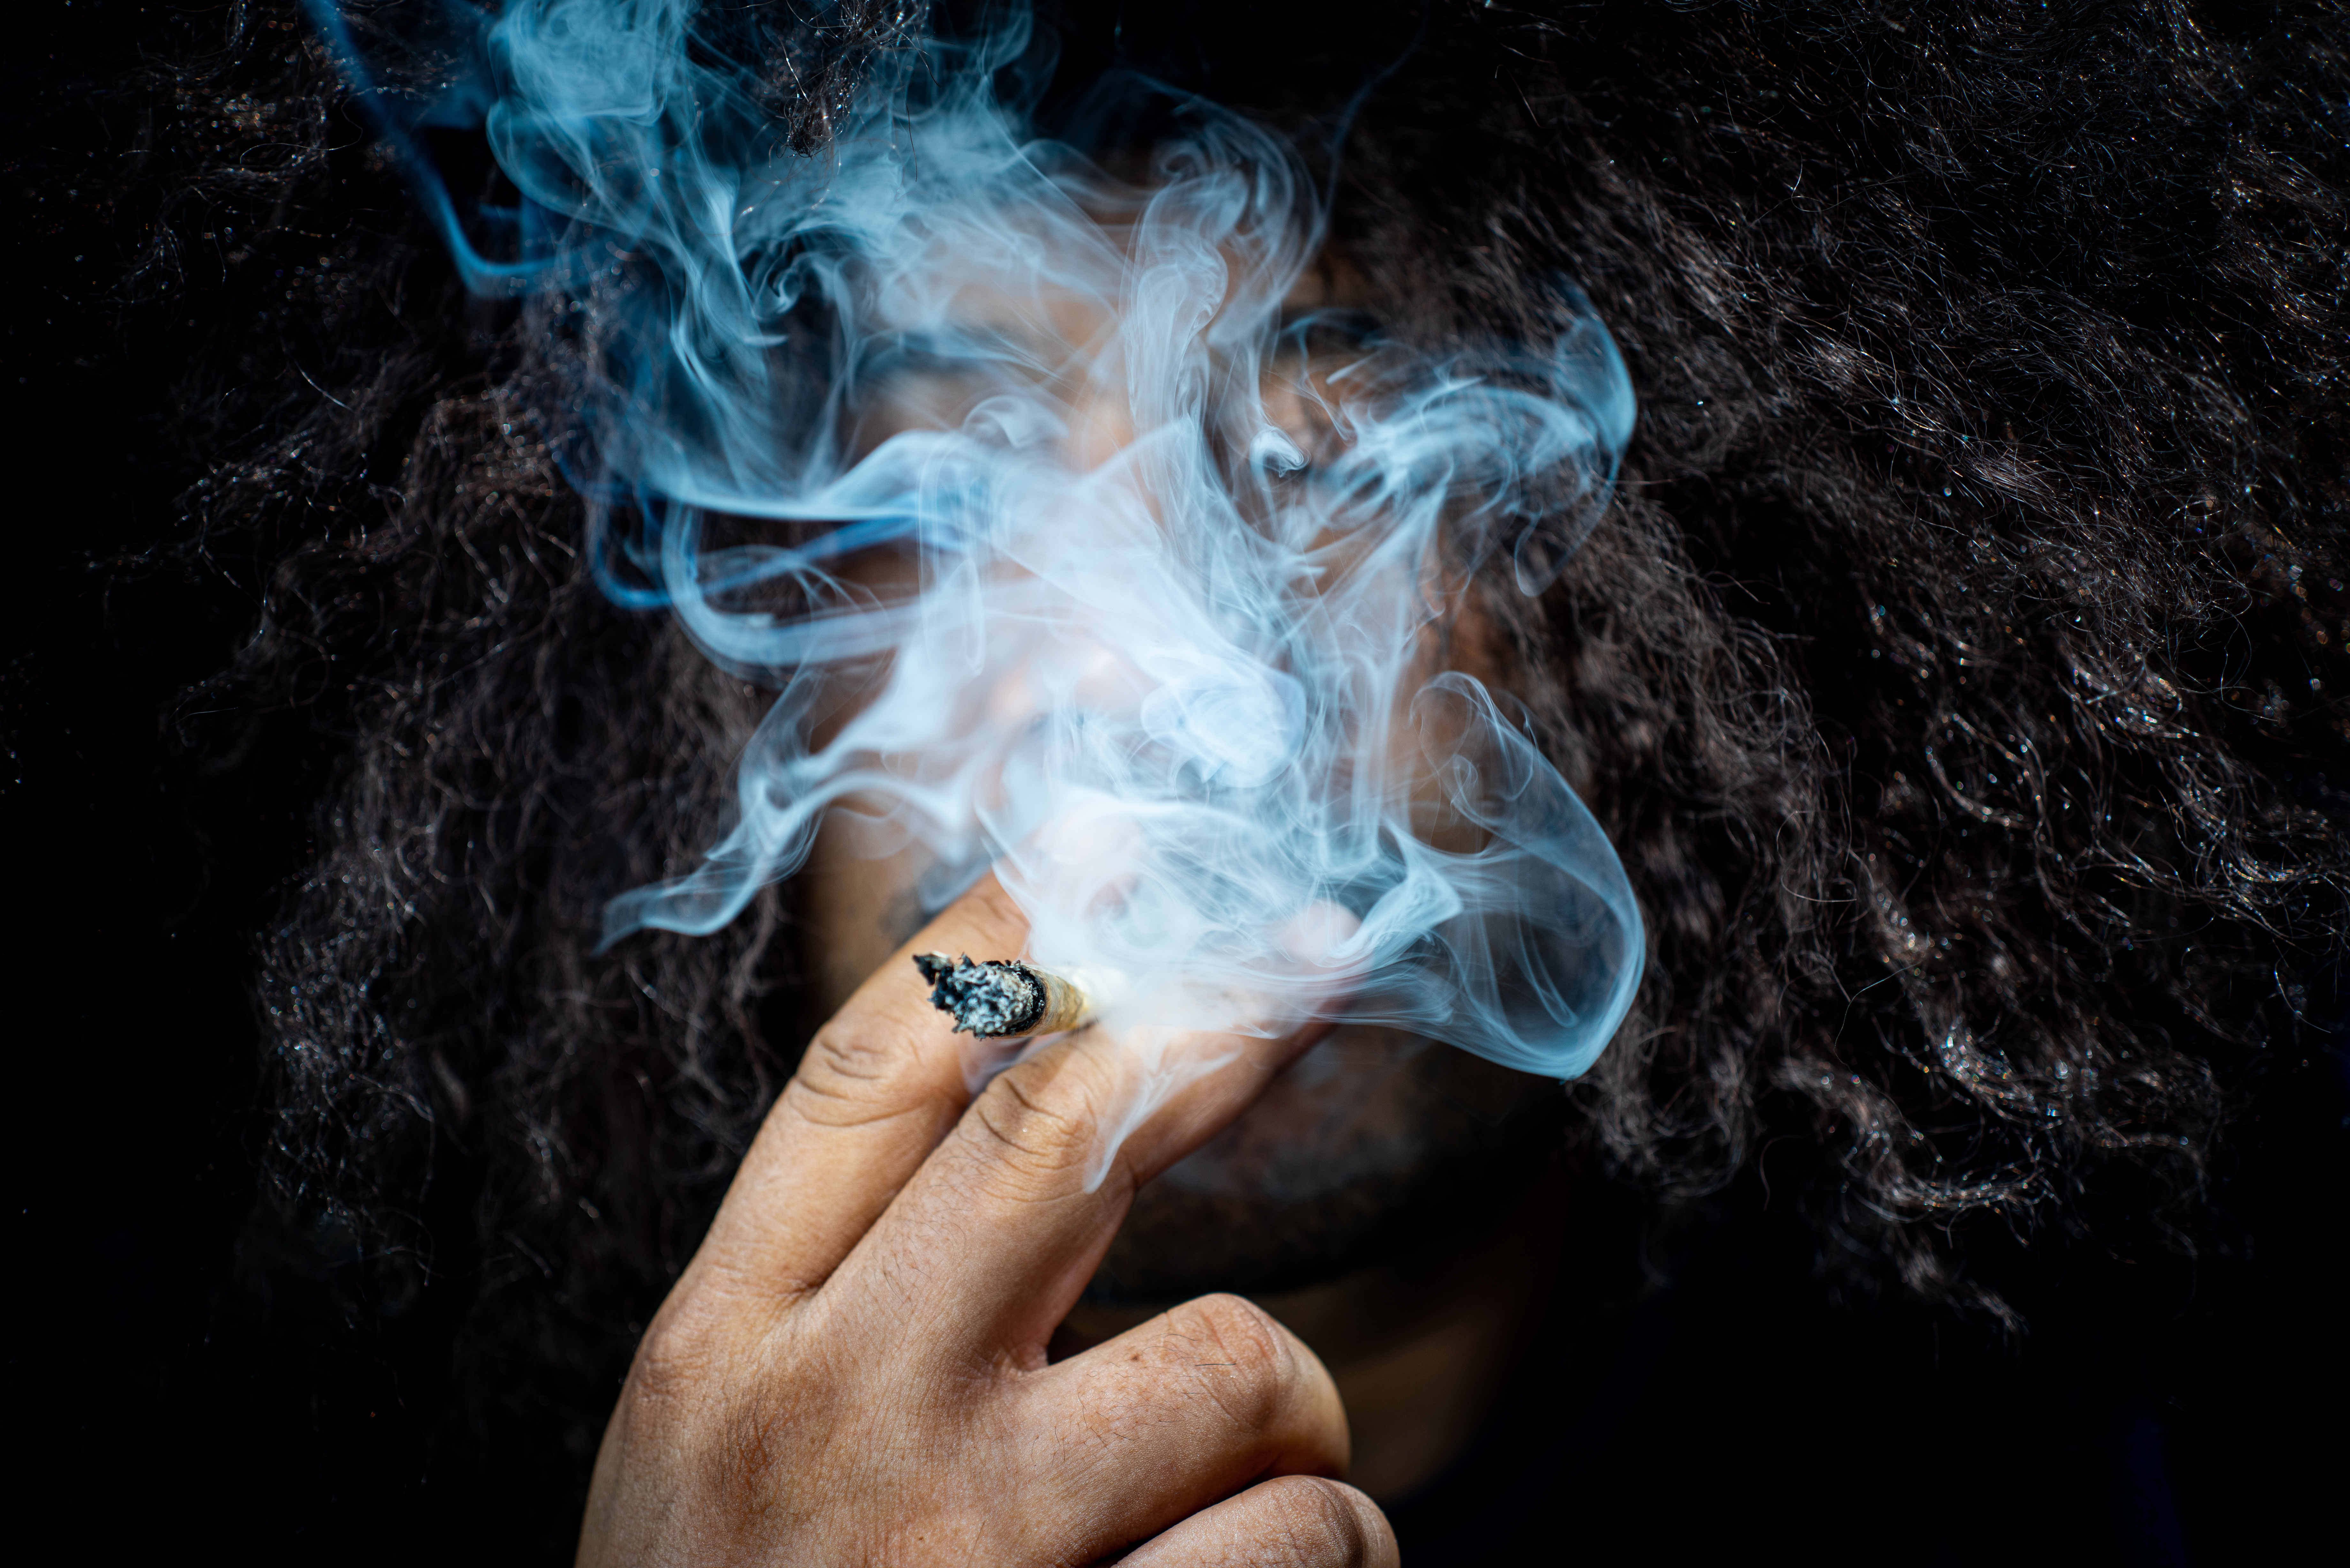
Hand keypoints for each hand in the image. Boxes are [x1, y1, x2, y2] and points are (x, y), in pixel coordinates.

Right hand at [577, 874, 1397, 1565]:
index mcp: (724, 1360)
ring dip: (1291, 1433)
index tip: (1101, 846)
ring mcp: (972, 1548)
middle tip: (1312, 943)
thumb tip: (1035, 1116)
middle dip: (1208, 1015)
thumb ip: (846, 1308)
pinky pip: (1307, 1543)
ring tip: (1225, 1523)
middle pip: (1058, 1131)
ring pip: (1246, 1364)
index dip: (1001, 937)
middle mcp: (839, 1422)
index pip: (867, 1079)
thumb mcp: (723, 1465)